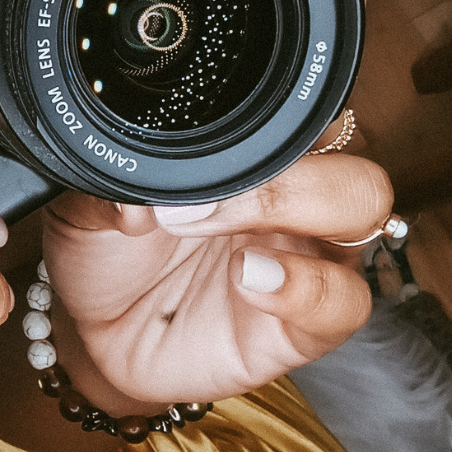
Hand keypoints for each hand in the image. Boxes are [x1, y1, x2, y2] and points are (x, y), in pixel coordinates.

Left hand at [42, 147, 391, 407]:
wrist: (94, 333)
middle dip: (287, 174)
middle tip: (202, 203)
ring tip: (226, 245)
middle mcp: (294, 204)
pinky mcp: (303, 325)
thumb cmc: (107, 258)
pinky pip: (345, 301)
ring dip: (294, 213)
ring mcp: (307, 261)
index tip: (194, 149)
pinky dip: (306, 287)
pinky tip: (250, 280)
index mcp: (255, 162)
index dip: (263, 127)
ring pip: (362, 213)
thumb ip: (108, 190)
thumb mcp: (88, 211)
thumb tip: (134, 197)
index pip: (302, 118)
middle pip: (349, 161)